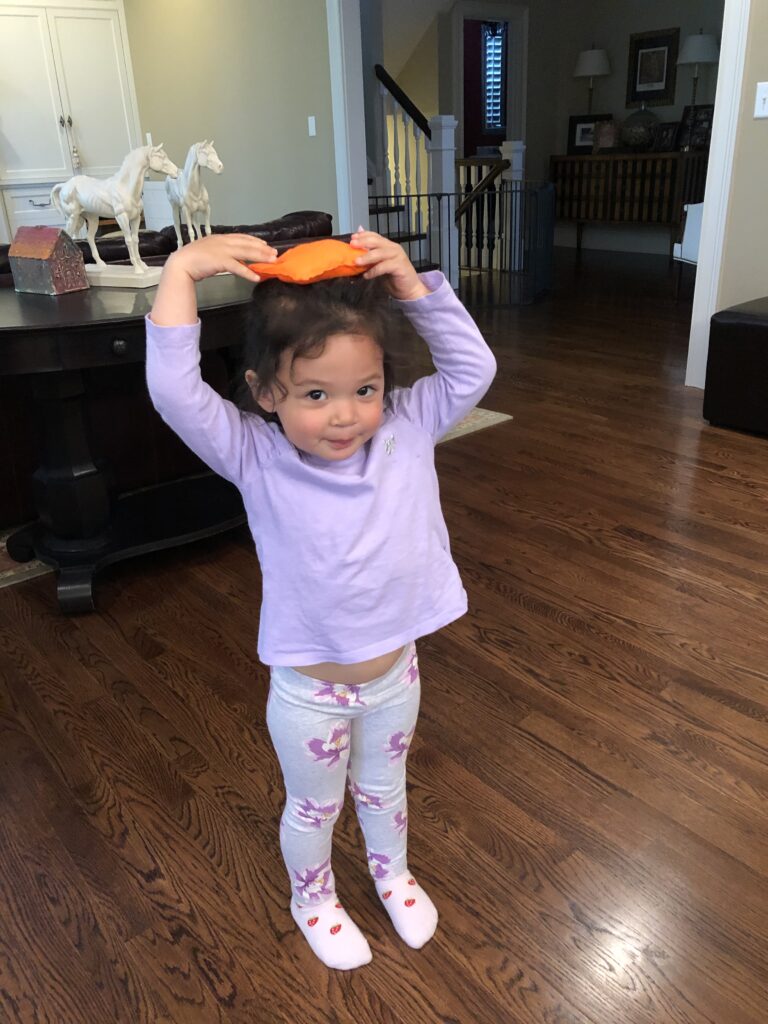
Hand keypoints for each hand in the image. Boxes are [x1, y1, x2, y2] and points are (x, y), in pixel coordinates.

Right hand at [163, 232, 277, 283]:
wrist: (181, 263)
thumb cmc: (193, 259)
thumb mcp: (209, 252)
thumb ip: (221, 253)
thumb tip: (230, 259)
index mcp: (220, 238)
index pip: (241, 237)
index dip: (255, 241)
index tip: (265, 245)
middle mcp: (223, 242)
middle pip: (247, 244)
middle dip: (263, 249)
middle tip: (275, 253)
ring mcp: (222, 250)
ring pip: (246, 253)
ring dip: (260, 257)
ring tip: (272, 262)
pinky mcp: (220, 261)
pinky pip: (238, 267)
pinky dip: (248, 272)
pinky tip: (256, 277)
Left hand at [350, 230, 428, 300]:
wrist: (409, 289)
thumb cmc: (393, 277)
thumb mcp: (379, 265)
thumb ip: (370, 256)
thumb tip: (358, 247)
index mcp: (388, 246)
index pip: (375, 236)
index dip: (363, 235)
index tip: (352, 237)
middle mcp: (393, 248)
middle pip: (376, 241)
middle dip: (363, 242)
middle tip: (351, 245)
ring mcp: (398, 257)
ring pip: (380, 253)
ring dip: (367, 257)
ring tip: (356, 262)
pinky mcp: (400, 267)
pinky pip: (384, 266)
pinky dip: (374, 271)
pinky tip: (366, 276)